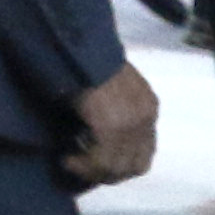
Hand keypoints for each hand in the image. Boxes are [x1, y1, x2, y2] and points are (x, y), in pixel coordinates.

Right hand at [62, 64, 161, 191]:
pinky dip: (83, 166)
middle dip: (108, 173)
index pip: (144, 151)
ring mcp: (131, 122)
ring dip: (93, 172)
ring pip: (118, 165)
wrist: (74, 40)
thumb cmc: (84, 57)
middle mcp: (146, 117)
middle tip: (83, 171)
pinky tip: (66, 160)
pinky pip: (101, 159)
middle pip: (135, 164)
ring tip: (71, 165)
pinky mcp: (112, 125)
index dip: (121, 164)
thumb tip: (98, 131)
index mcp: (148, 105)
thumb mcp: (108, 82)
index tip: (96, 165)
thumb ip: (112, 105)